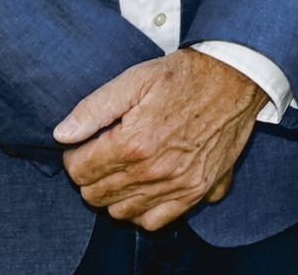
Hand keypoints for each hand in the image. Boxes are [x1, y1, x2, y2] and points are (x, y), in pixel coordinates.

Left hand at [53, 48, 265, 229]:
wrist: (236, 78)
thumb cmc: (185, 76)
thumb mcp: (135, 79)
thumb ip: (94, 108)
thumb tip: (62, 134)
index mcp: (133, 143)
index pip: (78, 170)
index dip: (75, 155)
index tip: (86, 143)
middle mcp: (153, 171)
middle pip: (95, 194)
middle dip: (91, 175)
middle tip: (103, 153)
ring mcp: (176, 185)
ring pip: (120, 211)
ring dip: (113, 193)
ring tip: (123, 168)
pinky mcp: (196, 191)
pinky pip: (154, 221)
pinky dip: (142, 210)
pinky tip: (143, 187)